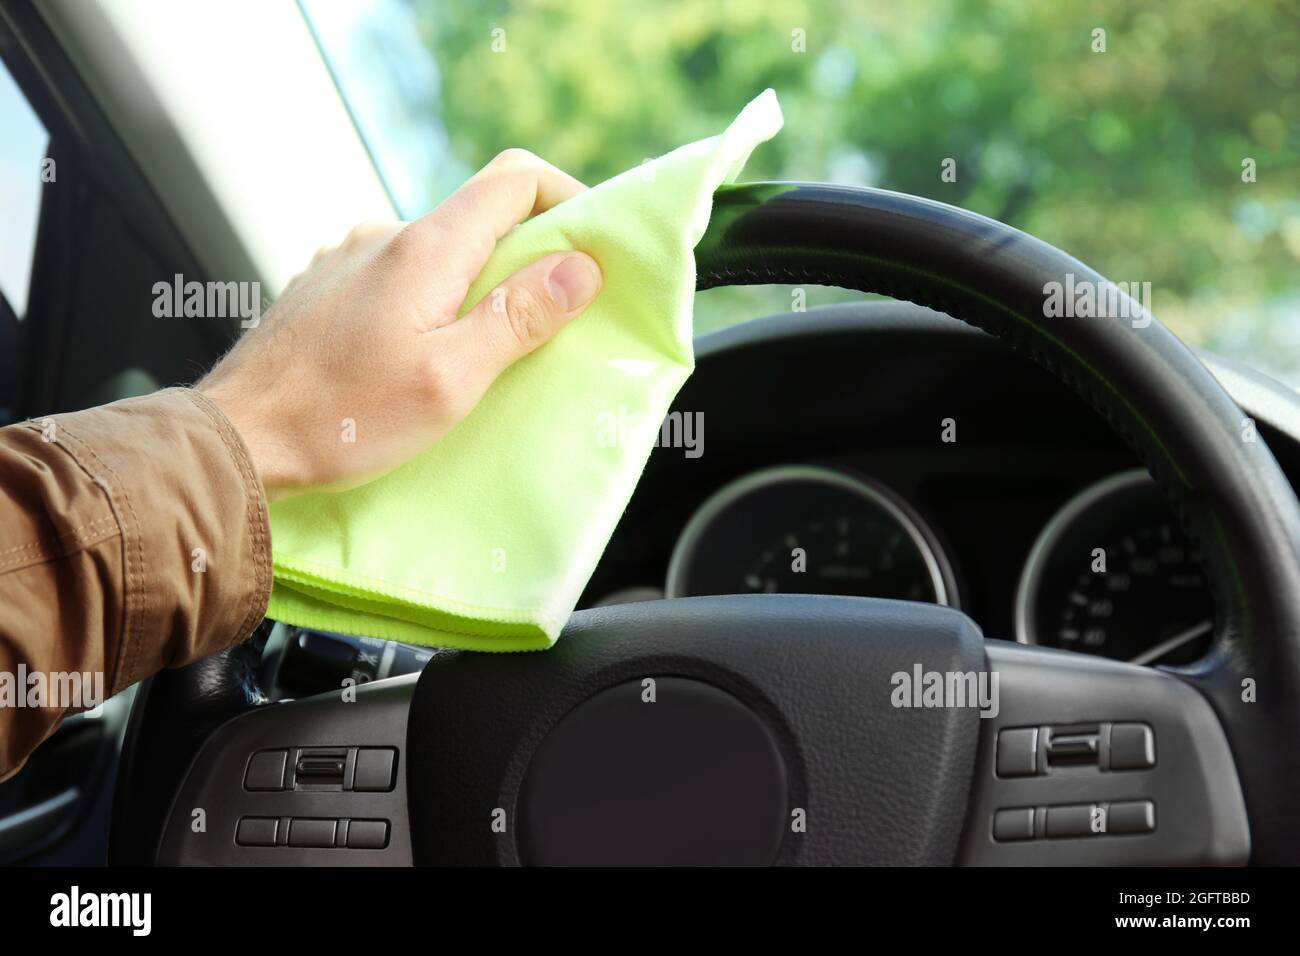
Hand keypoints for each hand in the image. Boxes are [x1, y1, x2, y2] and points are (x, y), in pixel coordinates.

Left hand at [198, 150, 601, 500]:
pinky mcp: (325, 288)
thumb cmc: (343, 420)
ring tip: (479, 355)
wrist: (234, 440)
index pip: (515, 179)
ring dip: (474, 288)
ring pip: (438, 253)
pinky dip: (429, 302)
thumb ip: (518, 318)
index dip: (567, 199)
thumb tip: (581, 266)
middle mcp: (385, 235)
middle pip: (480, 219)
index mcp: (425, 248)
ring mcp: (349, 258)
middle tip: (549, 322)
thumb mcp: (450, 380)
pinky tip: (416, 359)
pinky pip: (397, 277)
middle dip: (527, 260)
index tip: (592, 249)